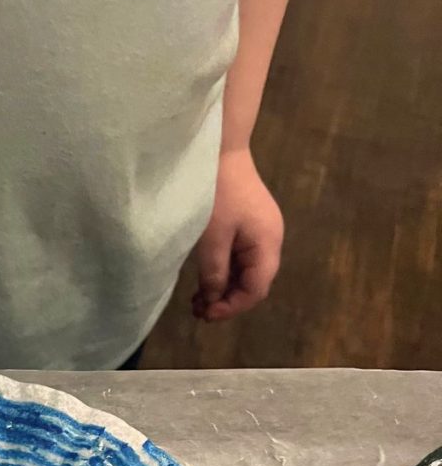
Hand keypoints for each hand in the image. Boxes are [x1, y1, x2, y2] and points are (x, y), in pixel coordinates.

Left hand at [191, 148, 283, 321]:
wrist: (220, 151)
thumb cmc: (216, 193)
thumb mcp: (212, 237)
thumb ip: (214, 272)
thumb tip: (213, 299)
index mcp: (267, 244)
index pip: (256, 289)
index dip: (232, 307)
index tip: (206, 315)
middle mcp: (270, 240)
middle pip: (253, 283)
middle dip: (227, 300)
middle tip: (198, 312)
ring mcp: (260, 232)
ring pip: (245, 272)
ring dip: (223, 288)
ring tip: (196, 301)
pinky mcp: (247, 225)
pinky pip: (239, 258)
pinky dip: (223, 272)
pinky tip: (203, 281)